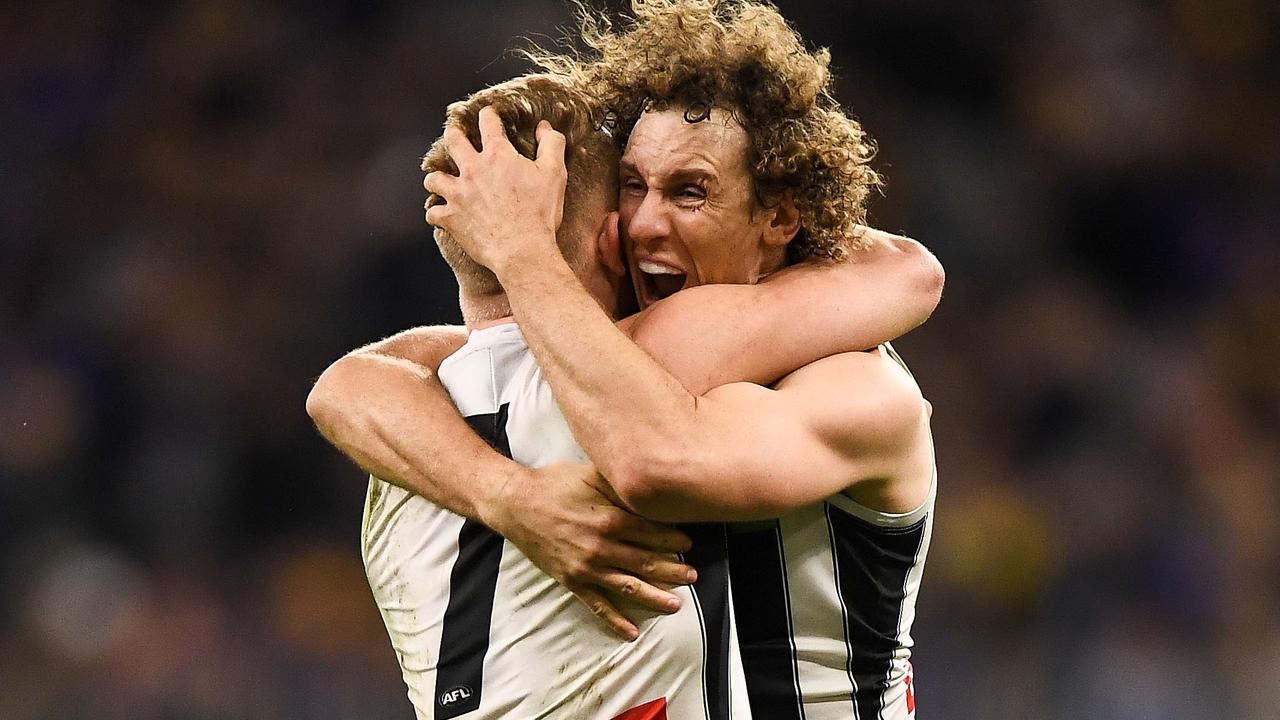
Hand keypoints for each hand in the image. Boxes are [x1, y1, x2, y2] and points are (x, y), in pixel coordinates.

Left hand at [424, 106, 566, 272]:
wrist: (522, 250)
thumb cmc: (540, 213)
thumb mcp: (555, 174)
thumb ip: (551, 145)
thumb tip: (545, 127)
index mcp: (498, 156)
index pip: (488, 124)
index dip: (488, 115)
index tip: (487, 115)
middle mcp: (473, 170)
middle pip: (453, 141)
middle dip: (452, 134)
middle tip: (454, 134)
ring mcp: (458, 194)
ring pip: (434, 178)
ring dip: (437, 178)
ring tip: (441, 180)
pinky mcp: (450, 218)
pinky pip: (432, 212)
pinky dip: (436, 213)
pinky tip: (440, 214)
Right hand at [482, 463, 697, 640]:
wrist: (516, 504)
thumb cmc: (555, 484)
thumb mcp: (592, 476)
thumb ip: (621, 487)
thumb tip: (649, 489)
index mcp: (610, 518)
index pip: (652, 533)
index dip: (673, 540)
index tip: (689, 544)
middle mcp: (601, 546)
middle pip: (646, 562)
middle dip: (673, 571)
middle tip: (693, 577)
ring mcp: (586, 567)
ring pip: (628, 586)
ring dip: (654, 596)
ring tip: (676, 606)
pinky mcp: (571, 580)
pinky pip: (597, 604)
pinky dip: (615, 620)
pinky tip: (632, 632)